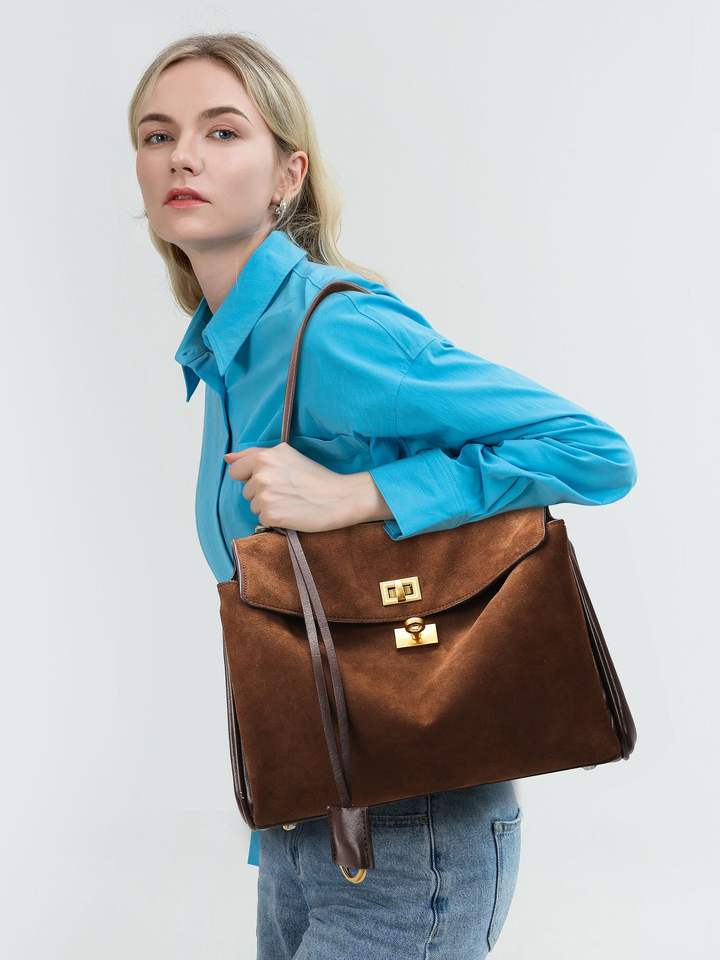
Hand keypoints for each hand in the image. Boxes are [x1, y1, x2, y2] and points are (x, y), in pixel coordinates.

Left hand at [223, 442, 391, 532]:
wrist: (339, 498)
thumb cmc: (315, 476)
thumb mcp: (287, 455)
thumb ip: (253, 455)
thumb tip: (227, 458)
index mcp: (264, 457)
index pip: (236, 470)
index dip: (251, 476)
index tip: (270, 480)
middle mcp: (261, 474)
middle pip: (246, 490)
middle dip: (261, 492)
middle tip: (287, 490)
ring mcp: (265, 496)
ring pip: (254, 505)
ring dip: (268, 506)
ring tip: (291, 500)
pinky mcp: (270, 515)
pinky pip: (262, 518)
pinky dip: (275, 518)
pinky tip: (291, 511)